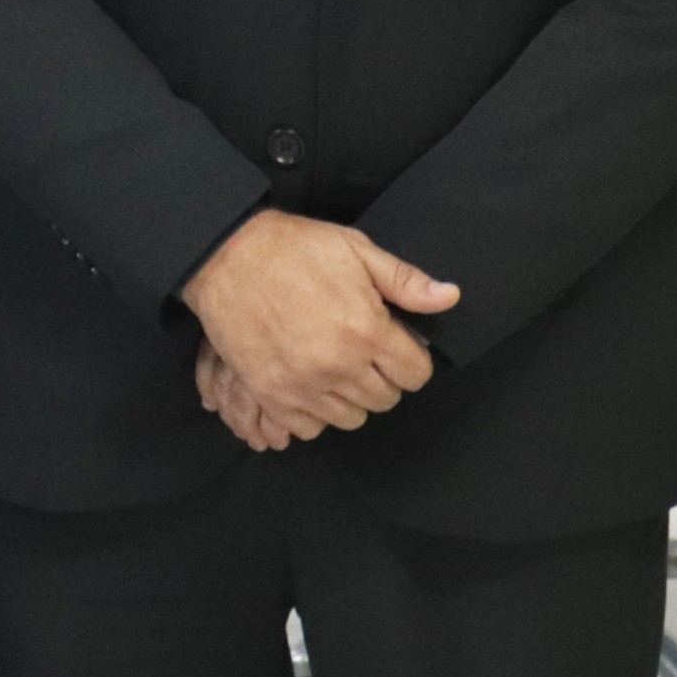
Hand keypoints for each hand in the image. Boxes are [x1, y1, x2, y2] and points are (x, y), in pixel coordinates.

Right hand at [178, 209, 459, 439]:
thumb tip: (450, 297)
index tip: (396, 346)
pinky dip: (315, 412)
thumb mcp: (356, 250)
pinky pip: (310, 428)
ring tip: (336, 366)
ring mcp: (303, 386)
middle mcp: (339, 366)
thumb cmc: (293, 249)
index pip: (416, 374)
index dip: (411, 359)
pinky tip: (310, 383)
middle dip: (383, 377)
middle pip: (386, 399)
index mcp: (367, 330)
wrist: (226, 257)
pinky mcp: (272, 395)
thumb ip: (405, 281)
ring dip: (350, 397)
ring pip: (351, 418)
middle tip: (363, 352)